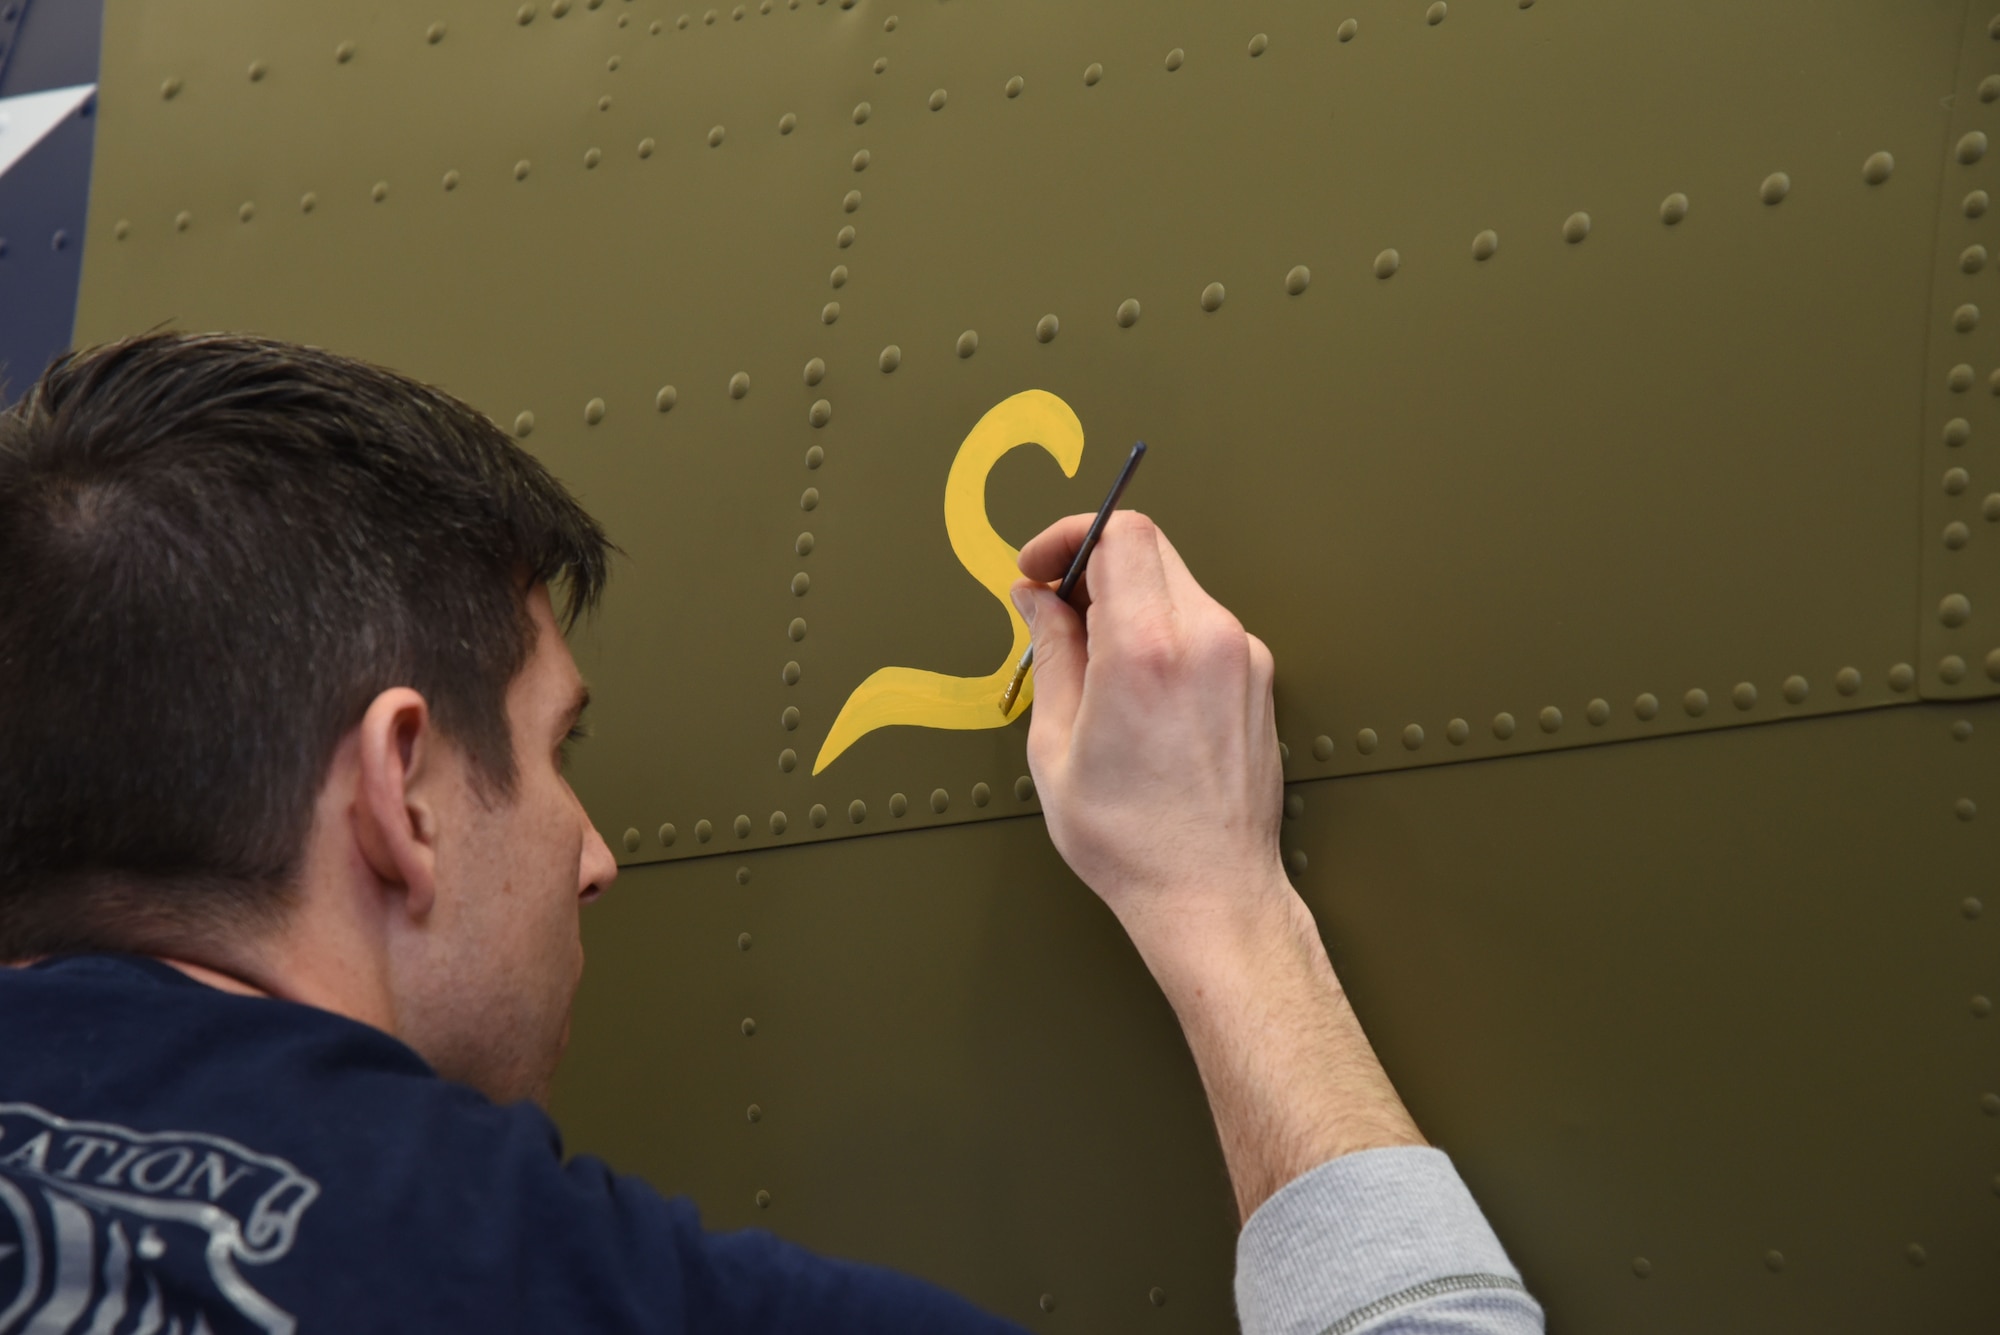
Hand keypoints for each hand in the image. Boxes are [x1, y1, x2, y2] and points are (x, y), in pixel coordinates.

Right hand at [1010, 512, 1291, 948]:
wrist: (1210, 891)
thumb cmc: (1131, 838)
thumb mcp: (1056, 745)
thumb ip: (1050, 653)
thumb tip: (1037, 598)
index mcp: (1148, 650)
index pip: (1120, 533)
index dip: (1069, 535)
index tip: (1039, 567)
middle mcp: (1207, 639)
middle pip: (1149, 548)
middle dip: (1092, 563)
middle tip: (1055, 608)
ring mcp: (1242, 656)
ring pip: (1176, 584)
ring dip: (1127, 599)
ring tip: (1092, 658)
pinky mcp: (1258, 676)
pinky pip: (1201, 622)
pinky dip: (1161, 629)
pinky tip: (1135, 683)